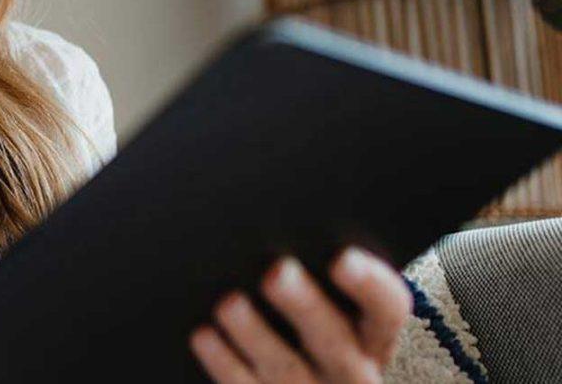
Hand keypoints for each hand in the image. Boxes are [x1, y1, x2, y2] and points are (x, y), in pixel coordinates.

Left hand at [189, 246, 412, 382]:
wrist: (305, 381)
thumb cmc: (309, 318)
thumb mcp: (333, 305)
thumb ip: (314, 268)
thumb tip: (279, 222)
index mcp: (373, 335)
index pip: (387, 308)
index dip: (369, 285)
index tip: (341, 258)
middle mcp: (350, 369)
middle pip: (332, 338)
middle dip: (304, 305)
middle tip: (276, 272)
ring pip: (286, 367)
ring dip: (256, 335)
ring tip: (229, 303)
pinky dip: (224, 362)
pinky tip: (204, 334)